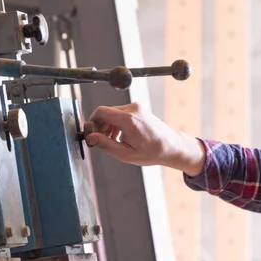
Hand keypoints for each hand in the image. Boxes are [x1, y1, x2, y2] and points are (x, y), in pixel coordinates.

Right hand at [85, 102, 205, 175]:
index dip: (92, 123)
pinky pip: (121, 113)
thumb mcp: (125, 153)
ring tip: (114, 140)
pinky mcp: (139, 108)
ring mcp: (137, 107)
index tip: (91, 134)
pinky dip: (117, 123)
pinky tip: (121, 135)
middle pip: (106, 112)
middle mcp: (133, 109)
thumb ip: (105, 144)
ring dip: (109, 125)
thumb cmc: (151, 152)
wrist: (171, 146)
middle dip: (101, 126)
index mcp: (129, 120)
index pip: (101, 112)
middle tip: (103, 141)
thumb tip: (90, 137)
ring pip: (113, 113)